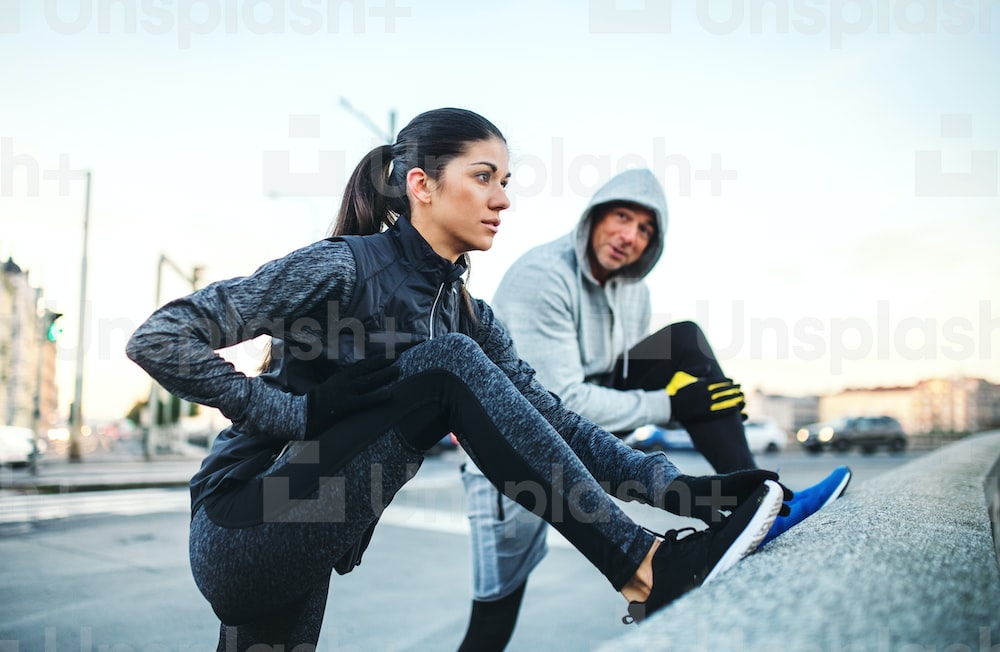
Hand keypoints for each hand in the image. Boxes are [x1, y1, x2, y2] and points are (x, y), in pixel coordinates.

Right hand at [305, 357, 399, 437]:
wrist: (300, 414)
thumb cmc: (314, 404)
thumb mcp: (329, 390)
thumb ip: (342, 385)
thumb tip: (355, 383)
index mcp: (340, 377)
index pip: (362, 365)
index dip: (376, 359)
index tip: (389, 353)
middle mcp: (344, 382)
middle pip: (367, 369)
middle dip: (384, 361)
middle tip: (399, 355)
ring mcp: (345, 392)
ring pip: (368, 381)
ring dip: (384, 374)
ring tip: (398, 369)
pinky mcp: (345, 405)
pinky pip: (365, 400)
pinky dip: (378, 397)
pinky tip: (390, 395)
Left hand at [660, 471, 792, 524]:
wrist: (676, 494)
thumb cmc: (685, 498)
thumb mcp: (696, 507)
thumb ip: (709, 515)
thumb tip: (722, 527)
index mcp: (721, 483)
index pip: (744, 477)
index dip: (761, 477)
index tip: (777, 477)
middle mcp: (728, 487)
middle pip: (754, 487)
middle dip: (773, 491)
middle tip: (792, 497)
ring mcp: (728, 494)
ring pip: (752, 497)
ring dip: (768, 502)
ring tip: (786, 511)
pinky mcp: (726, 502)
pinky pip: (745, 505)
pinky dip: (757, 510)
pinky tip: (767, 517)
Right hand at [666, 370, 744, 423]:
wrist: (669, 406)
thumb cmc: (675, 390)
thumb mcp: (682, 376)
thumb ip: (696, 370)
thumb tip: (709, 367)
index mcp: (701, 384)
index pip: (719, 381)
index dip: (727, 381)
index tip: (733, 381)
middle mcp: (705, 393)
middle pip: (724, 390)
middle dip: (733, 389)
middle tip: (740, 388)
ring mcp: (706, 404)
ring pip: (725, 400)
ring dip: (734, 398)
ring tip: (741, 397)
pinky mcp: (705, 414)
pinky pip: (721, 411)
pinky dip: (730, 409)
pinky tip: (736, 408)